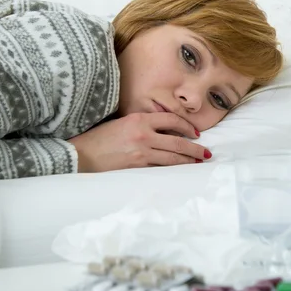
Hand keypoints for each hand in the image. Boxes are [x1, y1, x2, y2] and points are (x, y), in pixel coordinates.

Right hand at [68, 113, 210, 172]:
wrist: (82, 154)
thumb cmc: (99, 138)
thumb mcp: (122, 123)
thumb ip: (142, 125)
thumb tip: (163, 132)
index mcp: (139, 119)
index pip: (171, 120)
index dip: (186, 127)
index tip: (195, 133)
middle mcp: (143, 134)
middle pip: (177, 141)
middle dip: (195, 148)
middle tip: (207, 153)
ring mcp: (141, 152)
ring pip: (172, 157)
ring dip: (188, 161)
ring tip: (199, 163)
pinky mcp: (137, 167)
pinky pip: (160, 169)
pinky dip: (173, 170)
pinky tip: (181, 172)